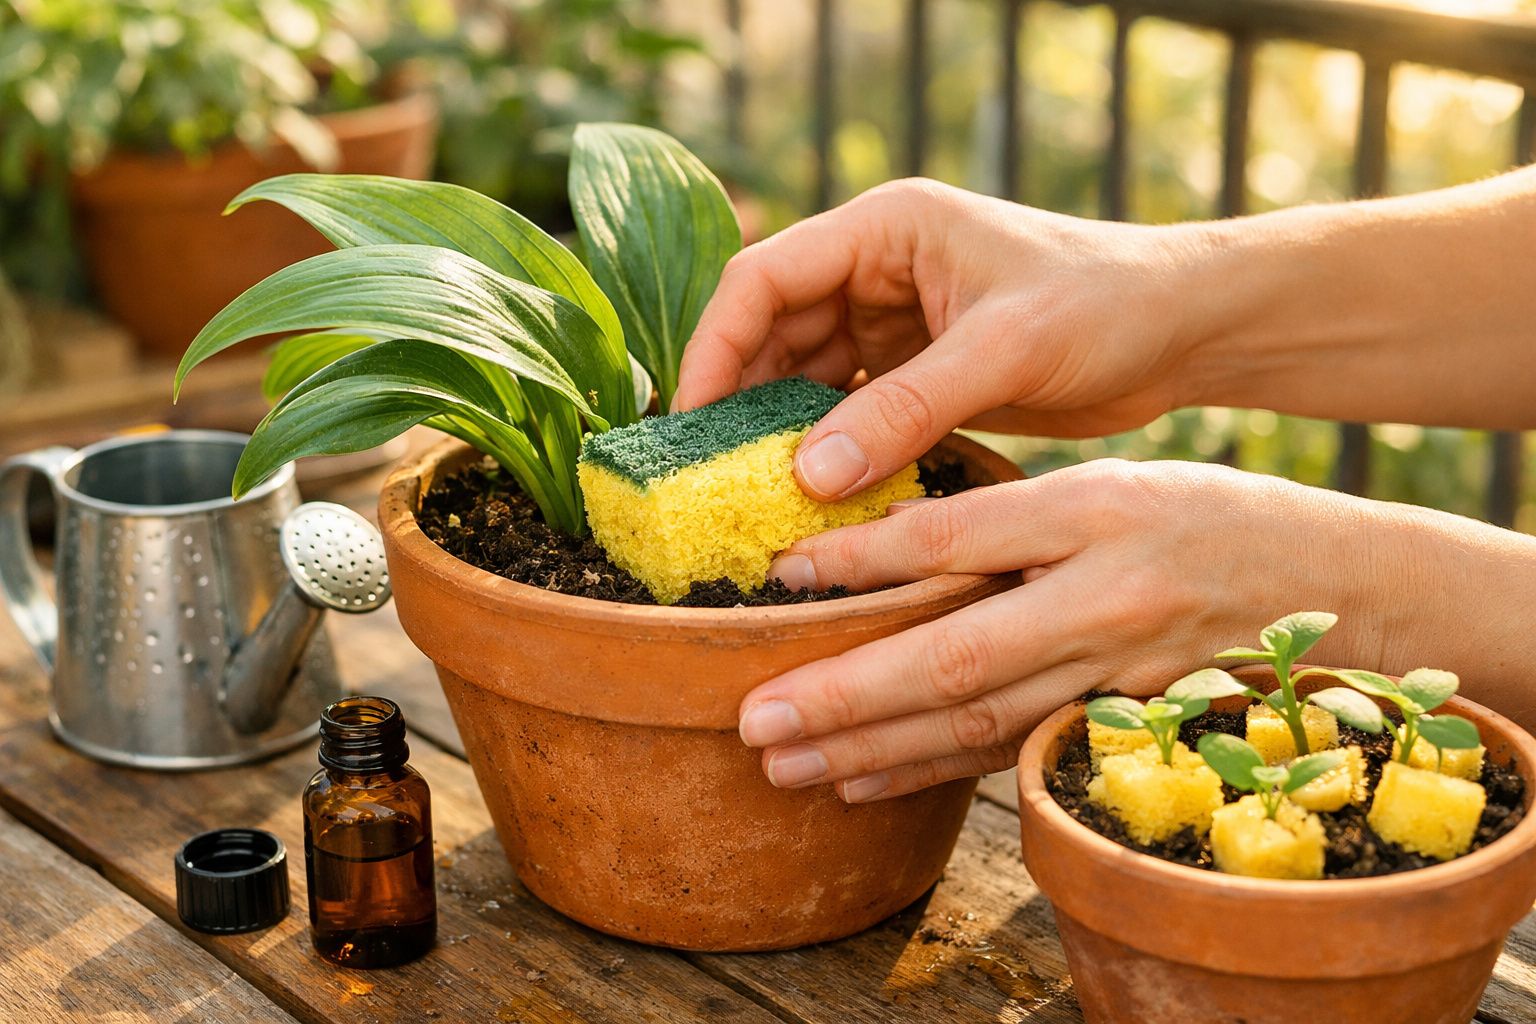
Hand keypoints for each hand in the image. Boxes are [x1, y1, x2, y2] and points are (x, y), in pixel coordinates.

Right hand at [673, 179, 1202, 499]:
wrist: (1184, 332)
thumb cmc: (1107, 306)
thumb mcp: (1002, 351)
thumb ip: (904, 410)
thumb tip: (805, 479)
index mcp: (885, 228)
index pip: (763, 278)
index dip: (715, 348)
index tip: (691, 423)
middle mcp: (877, 269)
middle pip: (772, 333)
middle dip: (741, 400)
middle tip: (711, 478)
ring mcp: (896, 323)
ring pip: (805, 379)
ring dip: (783, 434)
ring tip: (757, 498)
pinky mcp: (920, 373)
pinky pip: (851, 413)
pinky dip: (831, 453)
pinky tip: (818, 500)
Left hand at [735, 459, 1419, 801]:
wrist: (1337, 589)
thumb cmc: (1208, 520)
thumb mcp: (1111, 483)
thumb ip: (1008, 514)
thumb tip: (886, 544)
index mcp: (1094, 512)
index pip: (956, 536)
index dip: (861, 561)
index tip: (781, 575)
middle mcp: (1103, 599)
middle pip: (952, 657)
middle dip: (845, 696)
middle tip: (754, 719)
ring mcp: (1117, 673)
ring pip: (974, 721)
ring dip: (871, 749)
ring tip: (784, 763)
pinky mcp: (1123, 723)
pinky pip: (1012, 752)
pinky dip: (932, 769)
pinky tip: (864, 780)